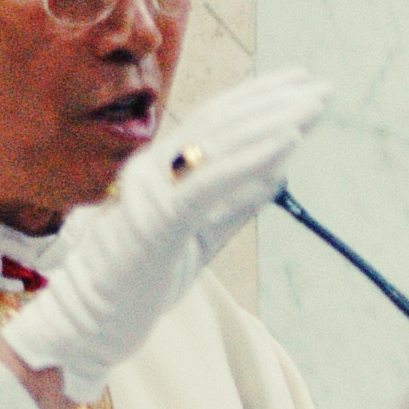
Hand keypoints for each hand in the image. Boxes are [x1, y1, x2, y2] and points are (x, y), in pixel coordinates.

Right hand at [2, 69, 329, 401]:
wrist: (87, 324)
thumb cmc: (136, 283)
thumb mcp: (197, 236)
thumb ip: (232, 204)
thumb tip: (275, 172)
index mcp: (156, 168)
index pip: (213, 120)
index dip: (258, 97)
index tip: (300, 83)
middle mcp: (151, 167)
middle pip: (222, 122)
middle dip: (276, 102)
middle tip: (322, 87)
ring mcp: (151, 189)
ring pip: (221, 143)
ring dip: (274, 120)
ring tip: (314, 105)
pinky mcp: (158, 218)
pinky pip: (214, 180)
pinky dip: (254, 157)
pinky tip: (290, 141)